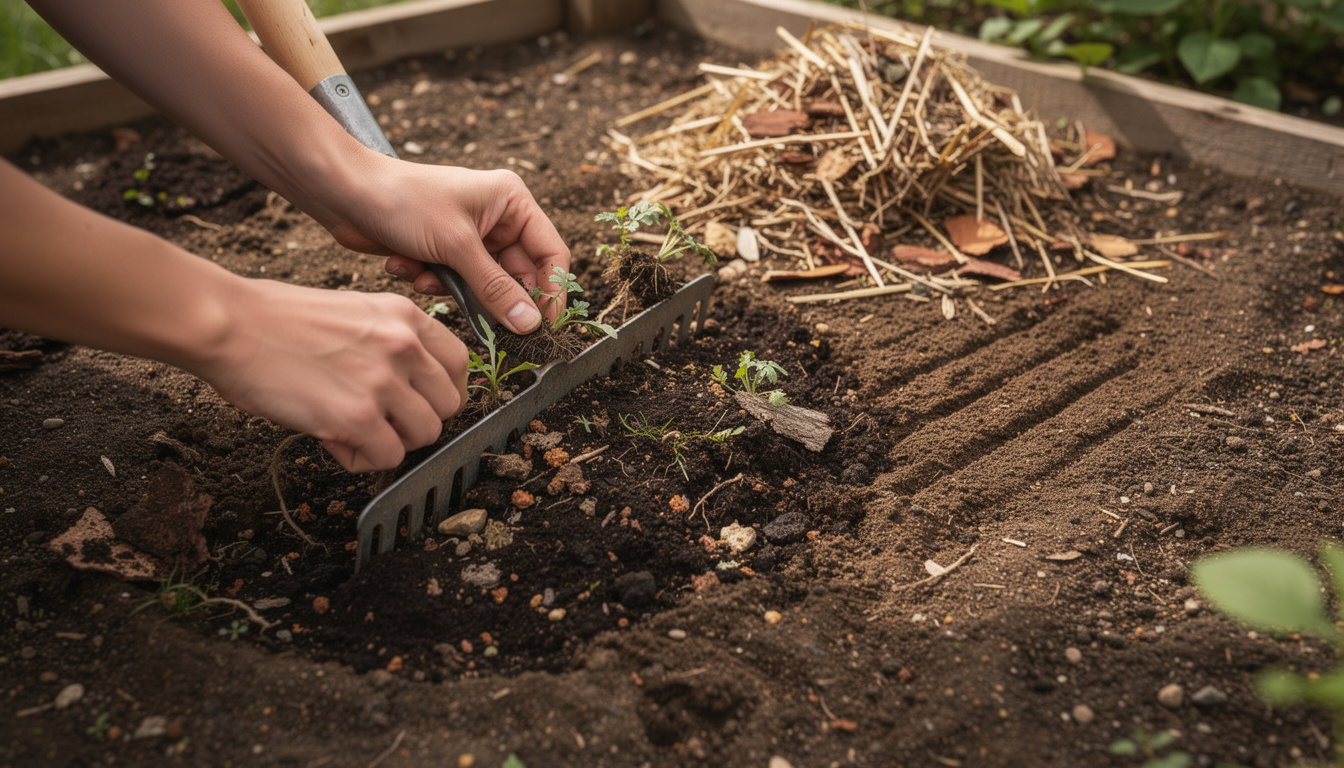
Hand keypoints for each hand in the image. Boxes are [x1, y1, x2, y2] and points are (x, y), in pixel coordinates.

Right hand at [199, 278, 466, 472]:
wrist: (230, 324)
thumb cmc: (278, 320)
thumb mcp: (355, 312)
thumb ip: (390, 344)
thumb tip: (410, 391)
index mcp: (406, 316)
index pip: (460, 363)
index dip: (442, 390)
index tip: (421, 400)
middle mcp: (404, 345)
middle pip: (449, 405)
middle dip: (417, 419)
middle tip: (381, 419)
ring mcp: (384, 381)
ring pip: (426, 434)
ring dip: (392, 440)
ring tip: (353, 428)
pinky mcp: (358, 417)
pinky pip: (387, 457)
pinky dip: (362, 458)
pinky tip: (334, 440)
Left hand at [321, 157, 571, 332]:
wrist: (344, 193)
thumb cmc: (403, 200)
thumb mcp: (456, 246)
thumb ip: (496, 289)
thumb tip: (530, 324)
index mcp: (512, 202)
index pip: (551, 254)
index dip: (550, 291)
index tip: (543, 326)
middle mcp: (497, 219)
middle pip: (518, 276)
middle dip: (492, 295)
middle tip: (485, 323)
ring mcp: (471, 237)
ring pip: (484, 285)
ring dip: (454, 288)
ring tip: (426, 276)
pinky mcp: (444, 253)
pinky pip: (455, 284)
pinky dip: (432, 282)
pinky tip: (406, 267)